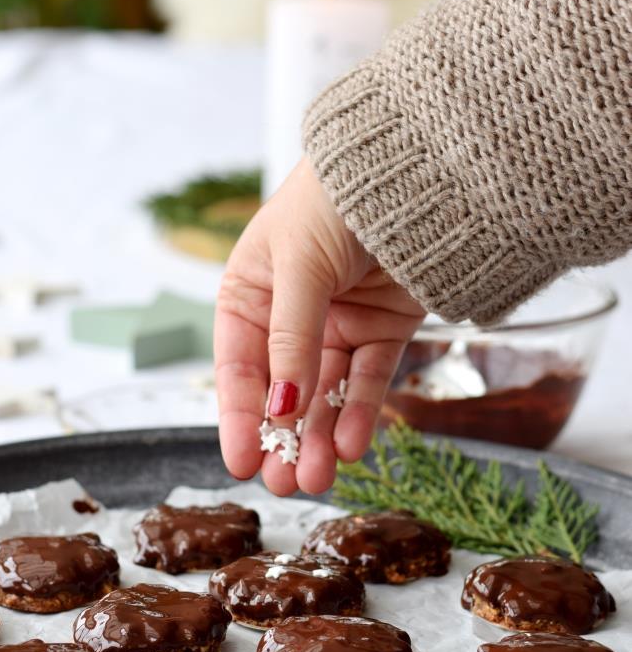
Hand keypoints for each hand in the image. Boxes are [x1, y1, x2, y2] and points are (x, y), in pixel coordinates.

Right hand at [215, 157, 424, 495]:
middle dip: (282, 440)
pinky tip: (354, 447)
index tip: (241, 464)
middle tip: (283, 485)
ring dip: (321, 437)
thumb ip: (289, 341)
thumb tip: (281, 410)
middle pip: (282, 392)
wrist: (414, 166)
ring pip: (325, 396)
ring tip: (319, 478)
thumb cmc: (333, 200)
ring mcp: (337, 326)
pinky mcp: (382, 330)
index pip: (238, 369)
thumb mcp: (297, 267)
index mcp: (249, 295)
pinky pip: (368, 381)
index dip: (239, 419)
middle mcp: (289, 317)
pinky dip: (362, 414)